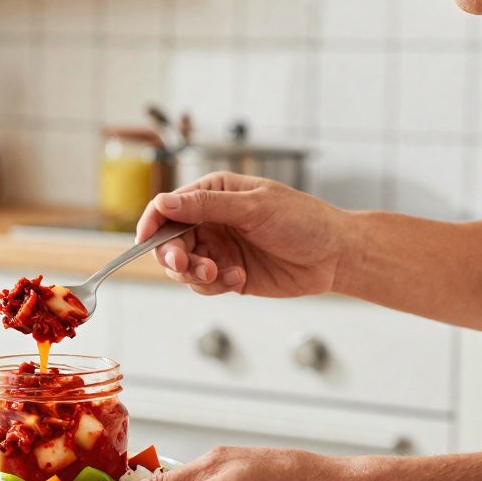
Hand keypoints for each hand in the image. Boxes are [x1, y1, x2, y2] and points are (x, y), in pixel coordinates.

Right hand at [138, 172, 348, 297]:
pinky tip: (240, 279)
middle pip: (169, 242)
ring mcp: (218, 249)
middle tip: (186, 266)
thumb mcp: (253, 207)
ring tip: (221, 274)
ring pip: (183, 268)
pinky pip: (203, 286)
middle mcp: (210, 221)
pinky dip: (216, 286)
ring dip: (196, 274)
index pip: (167, 207)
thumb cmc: (303, 220)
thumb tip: (163, 203)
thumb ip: (206, 206)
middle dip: (174, 257)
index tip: (144, 241)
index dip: (152, 224)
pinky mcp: (227, 275)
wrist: (336, 256)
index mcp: (213, 194)